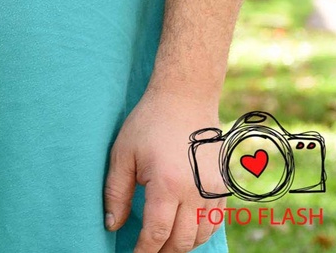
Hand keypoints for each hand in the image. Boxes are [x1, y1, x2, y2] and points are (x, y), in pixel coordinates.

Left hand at [104, 87, 224, 252]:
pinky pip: (215, 222)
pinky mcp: (223, 186)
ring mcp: (213, 191)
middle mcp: (195, 193)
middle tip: (146, 251)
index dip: (144, 251)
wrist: (185, 98)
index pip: (157, 234)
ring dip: (182, 245)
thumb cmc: (149, 123)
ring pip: (202, 236)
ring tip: (163, 245)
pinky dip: (200, 232)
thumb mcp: (122, 154)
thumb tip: (111, 224)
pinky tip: (184, 230)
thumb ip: (116, 193)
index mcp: (167, 185)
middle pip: (181, 241)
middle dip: (163, 251)